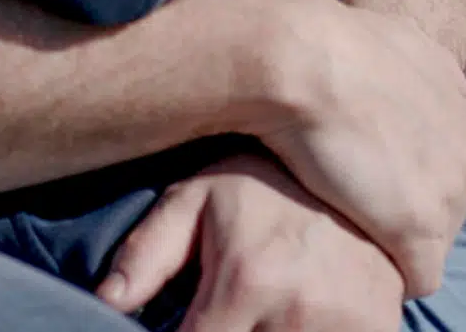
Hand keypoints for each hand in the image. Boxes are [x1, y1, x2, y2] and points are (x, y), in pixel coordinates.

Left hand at [98, 153, 406, 330]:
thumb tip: (107, 302)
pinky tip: (299, 315)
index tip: (186, 321)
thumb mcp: (198, 196)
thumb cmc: (265, 179)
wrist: (359, 152)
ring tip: (261, 307)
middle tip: (228, 307)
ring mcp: (346, 328)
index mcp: (247, 279)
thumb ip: (148, 250)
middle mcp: (297, 313)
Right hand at [252, 0, 465, 295]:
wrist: (299, 55)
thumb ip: (422, 71)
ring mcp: (447, 197)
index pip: (446, 162)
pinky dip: (388, 267)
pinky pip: (416, 275)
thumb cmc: (332, 41)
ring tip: (344, 206)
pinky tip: (352, 239)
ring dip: (391, 230)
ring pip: (430, 237)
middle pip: (442, 200)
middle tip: (349, 182)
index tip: (365, 158)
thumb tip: (417, 82)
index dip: (403, 165)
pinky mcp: (418, 233)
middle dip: (402, 197)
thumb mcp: (398, 39)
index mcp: (464, 117)